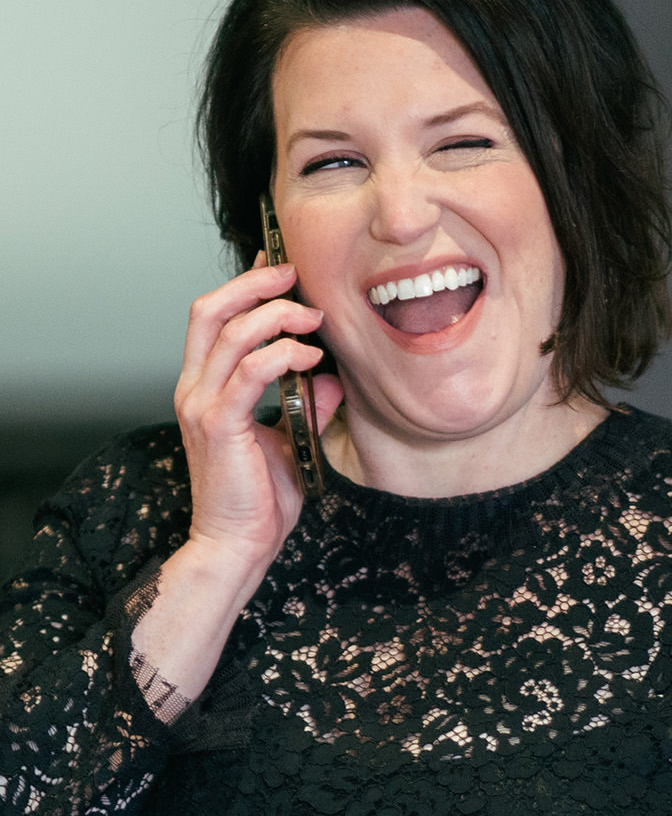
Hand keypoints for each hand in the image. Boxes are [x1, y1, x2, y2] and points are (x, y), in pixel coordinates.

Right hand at [174, 260, 342, 582]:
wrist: (237, 546)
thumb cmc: (258, 500)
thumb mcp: (290, 439)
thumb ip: (307, 404)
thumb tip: (332, 377)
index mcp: (204, 388)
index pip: (212, 319)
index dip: (243, 286)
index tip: (280, 269)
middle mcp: (195, 390)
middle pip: (210, 311)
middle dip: (253, 284)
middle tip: (294, 275)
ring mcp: (203, 406)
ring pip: (231, 333)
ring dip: (277, 316)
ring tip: (314, 319)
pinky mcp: (221, 425)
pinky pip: (251, 371)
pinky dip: (284, 355)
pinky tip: (311, 359)